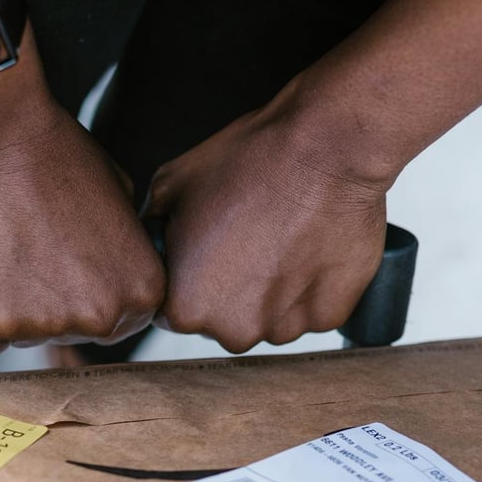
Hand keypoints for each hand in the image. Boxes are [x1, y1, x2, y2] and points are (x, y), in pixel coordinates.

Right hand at [0, 91, 163, 353]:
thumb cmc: (57, 154)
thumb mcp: (121, 195)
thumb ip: (127, 245)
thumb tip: (117, 265)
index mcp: (143, 290)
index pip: (123, 317)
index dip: (94, 290)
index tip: (72, 264)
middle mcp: (103, 317)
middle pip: (80, 332)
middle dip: (59, 304)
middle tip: (36, 255)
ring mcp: (48, 326)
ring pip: (31, 333)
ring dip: (19, 305)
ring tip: (7, 250)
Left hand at [143, 96, 390, 353]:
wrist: (326, 150)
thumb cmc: (247, 163)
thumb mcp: (171, 185)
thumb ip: (153, 229)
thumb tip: (156, 240)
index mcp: (185, 308)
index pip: (172, 310)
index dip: (185, 276)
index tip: (206, 248)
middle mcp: (233, 332)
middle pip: (222, 321)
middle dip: (228, 290)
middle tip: (246, 240)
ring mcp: (285, 329)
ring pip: (268, 318)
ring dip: (270, 291)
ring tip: (281, 240)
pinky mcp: (328, 318)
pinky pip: (309, 311)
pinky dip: (309, 287)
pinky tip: (310, 247)